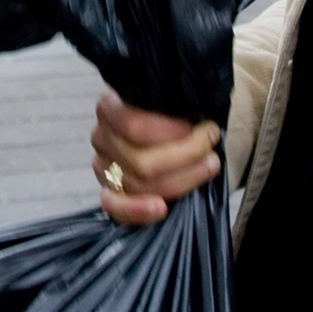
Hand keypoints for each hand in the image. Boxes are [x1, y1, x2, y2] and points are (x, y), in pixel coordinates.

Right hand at [92, 90, 222, 225]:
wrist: (169, 133)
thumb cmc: (173, 115)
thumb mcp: (173, 101)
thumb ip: (177, 107)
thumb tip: (201, 123)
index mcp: (109, 106)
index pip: (134, 126)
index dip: (173, 132)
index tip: (206, 129)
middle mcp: (100, 136)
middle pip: (140, 160)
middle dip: (185, 156)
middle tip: (211, 149)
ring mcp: (102, 165)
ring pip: (137, 184)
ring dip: (180, 180)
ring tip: (207, 167)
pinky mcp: (109, 191)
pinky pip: (115, 207)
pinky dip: (138, 210)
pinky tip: (161, 208)